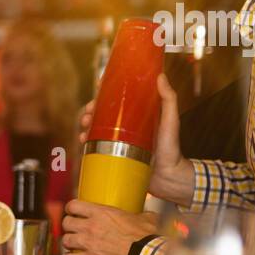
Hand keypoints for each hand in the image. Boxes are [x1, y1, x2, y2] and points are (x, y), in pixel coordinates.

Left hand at [61, 200, 157, 254]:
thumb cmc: (148, 238)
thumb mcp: (146, 219)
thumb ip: (142, 215)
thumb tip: (146, 216)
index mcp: (101, 213)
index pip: (74, 205)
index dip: (71, 209)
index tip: (73, 211)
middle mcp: (91, 226)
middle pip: (66, 223)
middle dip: (69, 226)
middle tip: (74, 229)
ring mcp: (88, 244)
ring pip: (66, 240)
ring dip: (69, 242)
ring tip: (74, 244)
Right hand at [78, 73, 192, 205]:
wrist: (167, 178)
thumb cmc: (172, 149)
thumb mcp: (171, 121)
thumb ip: (169, 100)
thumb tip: (160, 76)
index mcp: (139, 114)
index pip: (120, 98)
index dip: (106, 90)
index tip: (98, 85)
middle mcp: (127, 125)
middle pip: (104, 111)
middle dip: (92, 108)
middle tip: (88, 111)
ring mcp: (120, 140)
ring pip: (97, 127)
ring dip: (86, 123)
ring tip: (84, 126)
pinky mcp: (114, 154)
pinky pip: (96, 144)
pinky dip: (87, 141)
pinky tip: (83, 141)